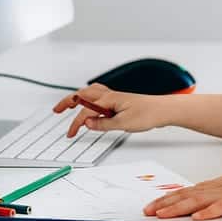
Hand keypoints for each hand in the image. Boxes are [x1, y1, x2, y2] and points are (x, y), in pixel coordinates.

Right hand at [52, 84, 166, 137]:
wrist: (164, 110)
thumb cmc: (148, 114)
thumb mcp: (123, 123)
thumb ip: (103, 124)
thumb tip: (86, 122)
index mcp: (109, 99)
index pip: (85, 108)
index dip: (73, 118)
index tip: (66, 127)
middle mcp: (110, 95)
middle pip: (84, 94)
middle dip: (69, 101)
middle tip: (57, 109)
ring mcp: (116, 97)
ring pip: (92, 93)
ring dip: (79, 98)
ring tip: (71, 105)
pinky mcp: (121, 101)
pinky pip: (101, 96)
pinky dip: (91, 99)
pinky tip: (92, 106)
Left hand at [143, 168, 221, 220]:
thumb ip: (215, 198)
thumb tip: (198, 208)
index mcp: (215, 185)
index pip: (185, 192)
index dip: (167, 199)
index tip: (151, 206)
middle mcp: (218, 187)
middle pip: (187, 195)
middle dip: (166, 203)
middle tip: (148, 211)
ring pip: (199, 200)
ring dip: (179, 207)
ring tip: (164, 214)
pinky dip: (209, 212)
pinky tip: (198, 217)